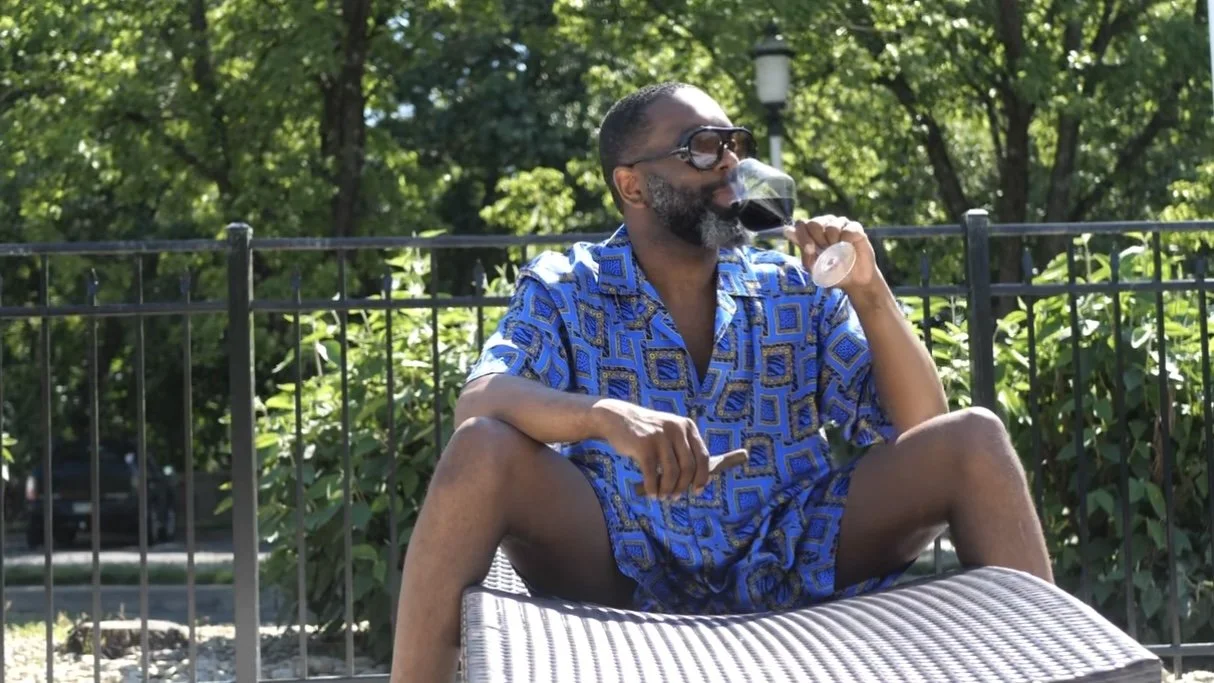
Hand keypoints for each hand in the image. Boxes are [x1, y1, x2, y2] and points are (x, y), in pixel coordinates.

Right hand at [590, 398, 710, 497]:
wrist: (617, 418)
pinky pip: (652, 474)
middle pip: (688, 467)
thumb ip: (684, 449)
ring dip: (667, 489)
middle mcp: (676, 429)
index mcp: (687, 426)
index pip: (703, 456)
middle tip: (675, 497)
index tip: (697, 491)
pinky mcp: (643, 445)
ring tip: (662, 497)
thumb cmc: (646, 431)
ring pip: (672, 473)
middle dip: (682, 487)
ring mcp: (660, 436)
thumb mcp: (670, 432)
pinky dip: (652, 488)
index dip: (702, 477)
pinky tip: (651, 494)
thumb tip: (700, 480)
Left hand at [784, 215, 879, 292]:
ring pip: (831, 225)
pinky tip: (848, 248)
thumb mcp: (814, 267)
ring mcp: (840, 224)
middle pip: (814, 222)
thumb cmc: (832, 272)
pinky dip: (847, 241)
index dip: (803, 236)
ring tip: (837, 251)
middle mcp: (824, 225)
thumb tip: (787, 230)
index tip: (811, 250)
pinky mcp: (855, 228)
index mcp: (811, 233)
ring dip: (833, 241)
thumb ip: (802, 249)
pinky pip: (848, 229)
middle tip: (825, 251)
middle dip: (817, 239)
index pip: (800, 224)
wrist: (854, 281)